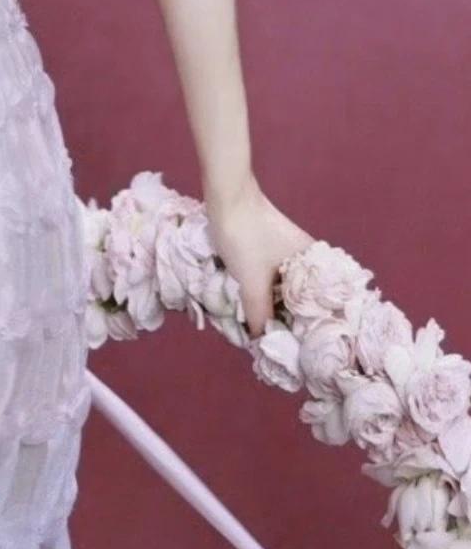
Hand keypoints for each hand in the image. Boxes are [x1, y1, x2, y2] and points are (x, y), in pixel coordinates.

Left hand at [203, 175, 314, 340]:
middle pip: (302, 299)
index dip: (311, 328)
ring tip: (267, 333)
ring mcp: (289, 254)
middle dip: (290, 320)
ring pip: (285, 290)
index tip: (301, 350)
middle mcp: (307, 260)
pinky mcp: (271, 250)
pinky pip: (273, 280)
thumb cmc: (246, 237)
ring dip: (275, 308)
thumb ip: (260, 315)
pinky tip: (256, 309)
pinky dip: (266, 294)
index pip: (320, 305)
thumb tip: (263, 341)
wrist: (227, 197)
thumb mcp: (252, 283)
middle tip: (280, 346)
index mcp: (314, 265)